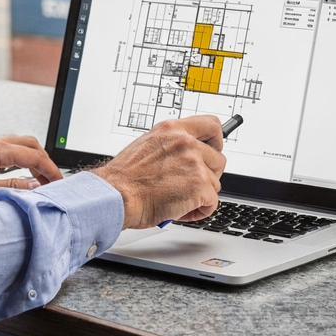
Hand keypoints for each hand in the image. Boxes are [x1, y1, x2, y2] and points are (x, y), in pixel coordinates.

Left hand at [0, 135, 62, 201]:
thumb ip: (11, 188)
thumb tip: (35, 187)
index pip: (33, 155)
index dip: (50, 170)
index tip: (60, 183)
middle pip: (28, 144)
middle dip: (44, 161)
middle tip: (52, 180)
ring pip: (15, 146)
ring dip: (29, 160)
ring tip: (36, 180)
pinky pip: (2, 150)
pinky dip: (15, 161)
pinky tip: (12, 176)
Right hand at [93, 116, 225, 228]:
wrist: (117, 195)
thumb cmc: (124, 178)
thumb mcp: (146, 146)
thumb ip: (170, 146)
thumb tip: (185, 156)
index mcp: (171, 129)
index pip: (211, 125)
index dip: (216, 140)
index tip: (214, 148)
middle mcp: (185, 142)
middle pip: (218, 158)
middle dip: (208, 174)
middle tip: (191, 184)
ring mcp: (194, 163)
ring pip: (214, 182)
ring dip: (201, 194)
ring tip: (178, 198)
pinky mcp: (200, 185)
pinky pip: (212, 202)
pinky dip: (199, 210)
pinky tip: (180, 209)